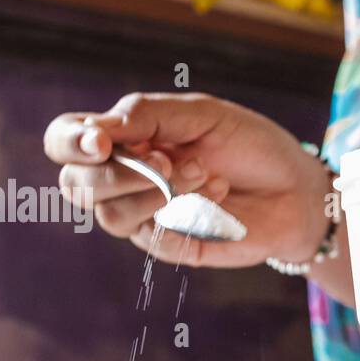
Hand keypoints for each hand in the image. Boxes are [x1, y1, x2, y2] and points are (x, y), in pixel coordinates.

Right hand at [44, 93, 332, 266]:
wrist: (296, 188)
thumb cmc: (249, 144)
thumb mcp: (202, 114)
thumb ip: (147, 116)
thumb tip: (97, 130)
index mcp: (123, 139)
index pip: (64, 141)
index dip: (70, 143)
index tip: (101, 141)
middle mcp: (124, 179)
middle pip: (75, 186)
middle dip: (118, 173)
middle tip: (169, 160)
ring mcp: (145, 216)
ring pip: (111, 216)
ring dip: (157, 192)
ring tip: (204, 174)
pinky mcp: (171, 246)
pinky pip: (154, 238)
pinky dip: (186, 214)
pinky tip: (219, 195)